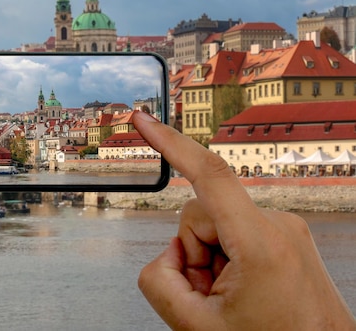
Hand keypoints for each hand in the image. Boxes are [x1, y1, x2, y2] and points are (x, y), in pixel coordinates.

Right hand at [132, 112, 355, 329]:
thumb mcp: (197, 328)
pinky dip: (228, 259)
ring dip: (211, 259)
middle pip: (201, 215)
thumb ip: (158, 283)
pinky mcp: (286, 235)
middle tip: (211, 294)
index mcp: (260, 243)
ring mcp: (286, 229)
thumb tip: (166, 255)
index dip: (169, 142)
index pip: (208, 174)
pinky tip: (243, 289)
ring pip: (217, 225)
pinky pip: (236, 232)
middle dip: (194, 253)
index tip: (145, 121)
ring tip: (231, 297)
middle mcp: (278, 225)